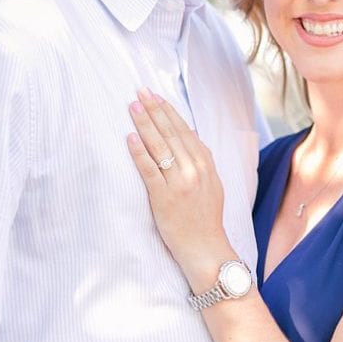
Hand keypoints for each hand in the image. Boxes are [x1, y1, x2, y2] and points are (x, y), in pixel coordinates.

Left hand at [127, 89, 232, 283]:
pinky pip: (149, 170)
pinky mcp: (164, 197)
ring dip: (145, 124)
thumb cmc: (205, 219)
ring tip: (132, 107)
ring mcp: (180, 184)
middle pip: (171, 134)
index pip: (185, 131)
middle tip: (140, 92)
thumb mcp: (212, 185)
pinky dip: (139, 152)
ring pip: (160, 147)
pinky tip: (130, 137)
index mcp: (206, 166)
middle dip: (155, 110)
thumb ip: (201, 162)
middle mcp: (195, 171)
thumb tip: (190, 138)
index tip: (156, 96)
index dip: (169, 112)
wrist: (206, 249)